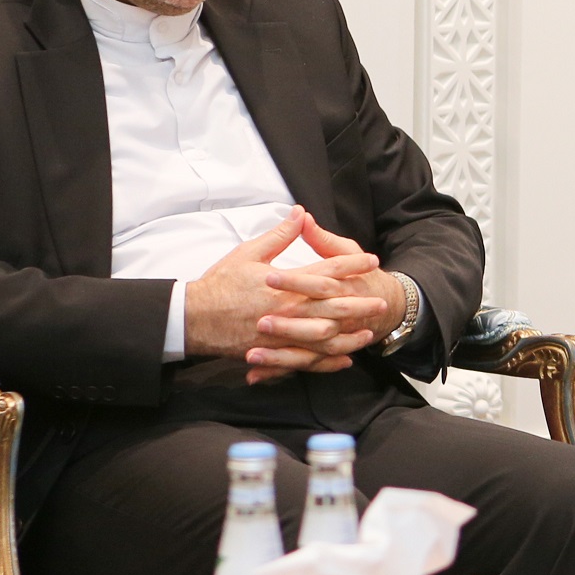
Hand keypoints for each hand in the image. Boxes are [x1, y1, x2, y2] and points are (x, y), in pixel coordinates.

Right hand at [179, 210, 385, 381]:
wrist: (192, 318)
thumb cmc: (220, 284)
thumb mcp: (249, 253)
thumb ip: (280, 235)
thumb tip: (299, 213)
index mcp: (285, 283)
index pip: (328, 270)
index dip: (353, 264)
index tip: (372, 261)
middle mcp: (288, 310)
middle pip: (334, 307)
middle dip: (361, 304)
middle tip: (382, 301)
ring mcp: (282, 335)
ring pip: (325, 338)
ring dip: (350, 335)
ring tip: (369, 331)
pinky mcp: (274, 352)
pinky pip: (307, 360)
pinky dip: (327, 361)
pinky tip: (344, 359)